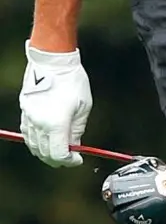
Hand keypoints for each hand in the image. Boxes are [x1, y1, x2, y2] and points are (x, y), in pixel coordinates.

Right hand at [19, 41, 91, 167]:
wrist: (52, 62)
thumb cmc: (72, 81)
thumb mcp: (83, 106)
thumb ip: (78, 129)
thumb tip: (75, 146)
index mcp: (56, 124)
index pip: (59, 154)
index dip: (69, 161)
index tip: (78, 160)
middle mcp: (39, 125)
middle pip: (45, 154)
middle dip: (58, 160)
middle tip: (71, 158)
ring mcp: (29, 119)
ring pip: (34, 147)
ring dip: (46, 152)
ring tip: (60, 150)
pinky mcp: (24, 114)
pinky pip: (28, 136)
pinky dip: (37, 142)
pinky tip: (46, 140)